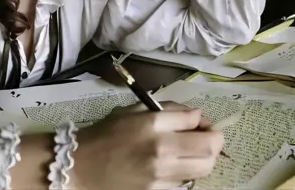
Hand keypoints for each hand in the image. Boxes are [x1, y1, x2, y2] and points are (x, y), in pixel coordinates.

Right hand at [71, 105, 222, 188]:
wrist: (80, 167)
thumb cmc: (106, 135)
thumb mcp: (134, 112)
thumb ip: (168, 111)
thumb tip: (195, 116)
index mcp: (153, 124)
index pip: (196, 119)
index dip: (204, 120)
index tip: (199, 123)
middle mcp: (161, 150)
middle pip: (210, 148)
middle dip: (214, 142)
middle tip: (203, 139)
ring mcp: (161, 176)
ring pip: (203, 169)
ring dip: (202, 160)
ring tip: (187, 155)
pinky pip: (185, 184)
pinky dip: (185, 176)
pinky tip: (171, 169)